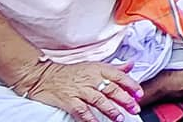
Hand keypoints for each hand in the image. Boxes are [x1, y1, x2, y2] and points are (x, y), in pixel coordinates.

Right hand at [13, 59, 141, 121]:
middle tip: (135, 109)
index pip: (119, 76)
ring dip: (110, 110)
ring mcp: (79, 90)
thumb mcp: (93, 65)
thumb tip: (131, 65)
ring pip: (98, 100)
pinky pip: (81, 111)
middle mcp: (90, 78)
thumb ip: (114, 68)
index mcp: (98, 69)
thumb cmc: (70, 72)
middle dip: (125, 100)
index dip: (131, 85)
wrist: (42, 75)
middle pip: (111, 89)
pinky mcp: (68, 100)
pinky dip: (89, 118)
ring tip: (120, 118)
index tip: (139, 94)